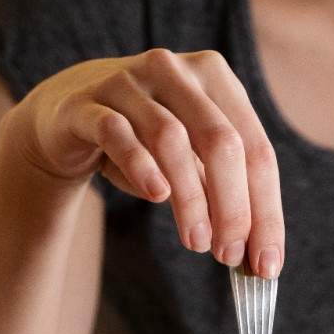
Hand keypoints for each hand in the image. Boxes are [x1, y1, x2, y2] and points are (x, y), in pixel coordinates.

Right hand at [2, 48, 284, 277]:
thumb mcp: (189, 161)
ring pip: (172, 139)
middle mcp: (176, 71)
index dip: (266, 209)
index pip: (256, 148)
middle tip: (229, 255)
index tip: (267, 262)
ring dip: (190, 198)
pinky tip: (157, 196)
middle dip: (233, 207)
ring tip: (196, 241)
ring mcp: (129, 81)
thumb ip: (220, 192)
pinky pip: (118, 133)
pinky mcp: (87, 103)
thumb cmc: (142, 142)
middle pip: (221, 141)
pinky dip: (141, 166)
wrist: (66, 119)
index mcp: (215, 79)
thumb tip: (252, 251)